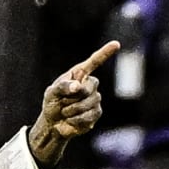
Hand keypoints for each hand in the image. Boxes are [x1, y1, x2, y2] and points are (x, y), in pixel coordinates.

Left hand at [28, 41, 117, 168]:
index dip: (105, 53)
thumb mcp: (52, 93)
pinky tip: (70, 120)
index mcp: (79, 74)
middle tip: (62, 103)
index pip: (94, 62)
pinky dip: (76, 119)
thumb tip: (78, 86)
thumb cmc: (52, 104)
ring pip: (91, 102)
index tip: (116, 44)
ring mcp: (95, 99)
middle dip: (74, 97)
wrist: (53, 124)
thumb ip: (63, 86)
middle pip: (90, 87)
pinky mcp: (96, 113)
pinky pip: (90, 115)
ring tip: (65, 112)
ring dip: (73, 109)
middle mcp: (90, 84)